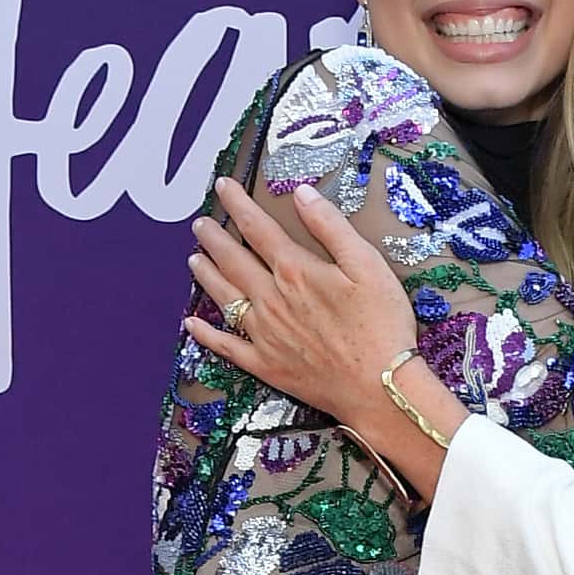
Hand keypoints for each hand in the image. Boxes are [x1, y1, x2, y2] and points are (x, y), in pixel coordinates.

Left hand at [182, 176, 420, 424]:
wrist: (379, 387)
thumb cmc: (381, 325)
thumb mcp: (367, 265)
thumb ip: (331, 226)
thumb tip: (302, 194)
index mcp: (295, 270)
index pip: (258, 228)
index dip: (237, 205)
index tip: (223, 187)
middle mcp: (271, 299)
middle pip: (233, 260)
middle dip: (213, 238)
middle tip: (200, 224)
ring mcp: (264, 334)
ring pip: (224, 297)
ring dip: (206, 275)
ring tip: (194, 259)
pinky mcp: (266, 365)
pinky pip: (227, 347)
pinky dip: (206, 335)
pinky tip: (192, 324)